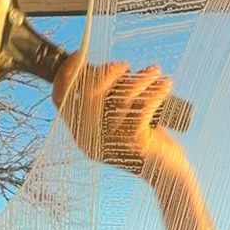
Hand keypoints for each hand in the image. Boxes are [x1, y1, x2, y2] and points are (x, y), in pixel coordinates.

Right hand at [52, 51, 189, 179]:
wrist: (168, 173)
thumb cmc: (146, 143)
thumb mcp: (122, 120)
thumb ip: (109, 100)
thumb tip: (108, 68)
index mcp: (83, 135)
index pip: (61, 101)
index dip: (66, 74)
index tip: (78, 55)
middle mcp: (92, 140)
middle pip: (89, 94)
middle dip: (107, 73)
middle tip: (125, 66)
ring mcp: (113, 141)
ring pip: (121, 98)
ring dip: (140, 79)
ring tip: (154, 72)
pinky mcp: (135, 140)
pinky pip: (143, 106)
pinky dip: (156, 92)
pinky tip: (165, 85)